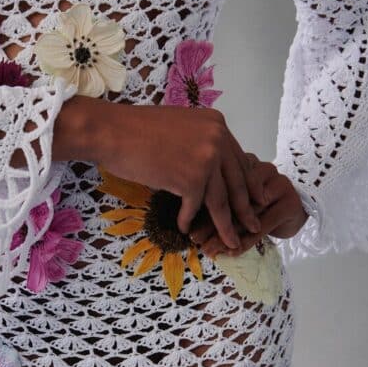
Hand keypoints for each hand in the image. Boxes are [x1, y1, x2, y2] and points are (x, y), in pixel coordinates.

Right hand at [50, 96, 267, 251]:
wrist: (112, 131)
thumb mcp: (180, 127)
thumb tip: (211, 165)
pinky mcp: (190, 179)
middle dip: (246, 209)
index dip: (249, 184)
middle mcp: (217, 139)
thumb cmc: (136, 129)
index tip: (255, 200)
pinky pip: (194, 207)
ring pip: (221, 201)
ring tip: (230, 243)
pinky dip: (188, 220)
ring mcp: (206, 160)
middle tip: (253, 227)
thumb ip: (200, 141)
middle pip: (237, 183)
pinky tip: (185, 229)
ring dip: (225, 226)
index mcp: (217, 124)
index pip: (240, 161)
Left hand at [188, 155, 309, 257]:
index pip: (220, 184)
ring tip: (211, 250)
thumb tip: (187, 223)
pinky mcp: (290, 202)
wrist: (298, 208)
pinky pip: (263, 224)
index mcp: (244, 160)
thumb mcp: (237, 199)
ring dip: (227, 234)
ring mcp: (278, 183)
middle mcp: (262, 168)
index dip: (202, 207)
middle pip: (233, 198)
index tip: (188, 228)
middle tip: (197, 242)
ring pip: (247, 213)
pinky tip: (234, 251)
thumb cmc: (261, 204)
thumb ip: (216, 203)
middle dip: (212, 223)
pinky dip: (247, 240)